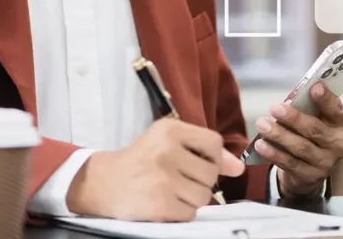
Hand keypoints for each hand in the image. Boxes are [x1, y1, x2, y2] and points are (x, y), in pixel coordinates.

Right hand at [66, 118, 245, 220]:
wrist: (103, 183)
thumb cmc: (141, 160)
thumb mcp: (168, 143)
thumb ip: (205, 151)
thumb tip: (239, 167)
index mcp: (170, 129)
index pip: (214, 143)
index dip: (213, 158)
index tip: (198, 163)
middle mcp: (167, 150)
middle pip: (211, 173)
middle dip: (200, 181)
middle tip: (178, 179)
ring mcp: (163, 178)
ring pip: (204, 195)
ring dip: (192, 199)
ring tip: (171, 192)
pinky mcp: (159, 203)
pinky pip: (190, 213)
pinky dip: (181, 213)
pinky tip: (165, 203)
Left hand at [253, 82, 342, 196]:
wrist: (310, 167)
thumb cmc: (310, 132)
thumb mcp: (314, 117)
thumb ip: (306, 108)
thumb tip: (288, 102)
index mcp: (341, 123)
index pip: (335, 109)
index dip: (326, 99)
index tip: (314, 87)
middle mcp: (338, 143)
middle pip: (315, 129)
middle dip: (293, 118)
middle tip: (274, 108)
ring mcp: (326, 162)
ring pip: (301, 147)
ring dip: (279, 135)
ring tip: (262, 124)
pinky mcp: (311, 176)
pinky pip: (290, 163)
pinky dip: (274, 153)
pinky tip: (261, 145)